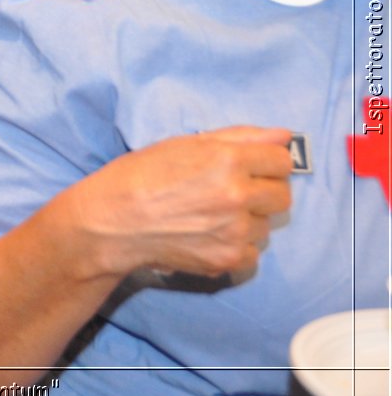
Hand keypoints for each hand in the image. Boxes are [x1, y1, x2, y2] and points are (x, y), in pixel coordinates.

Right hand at [64, 126, 293, 279]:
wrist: (111, 222)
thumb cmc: (140, 175)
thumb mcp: (184, 144)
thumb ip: (239, 137)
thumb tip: (284, 136)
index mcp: (226, 160)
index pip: (281, 160)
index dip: (266, 162)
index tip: (250, 166)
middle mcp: (236, 195)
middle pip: (282, 195)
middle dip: (263, 191)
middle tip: (232, 191)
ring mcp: (234, 231)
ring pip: (266, 225)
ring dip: (248, 220)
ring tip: (211, 215)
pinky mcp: (228, 259)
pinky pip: (252, 252)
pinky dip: (235, 245)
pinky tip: (207, 235)